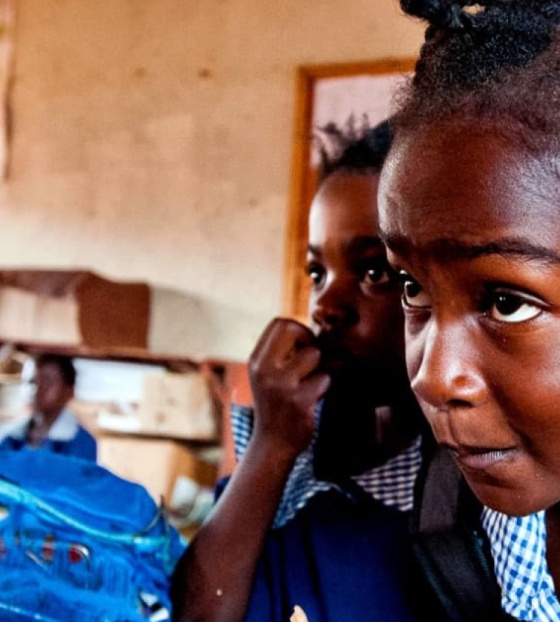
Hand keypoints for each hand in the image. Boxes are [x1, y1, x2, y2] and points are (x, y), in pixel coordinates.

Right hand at [248, 317, 330, 460]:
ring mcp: (280, 385)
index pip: (279, 322)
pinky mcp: (298, 401)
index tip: (302, 346)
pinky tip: (314, 398)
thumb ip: (282, 352)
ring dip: (320, 367)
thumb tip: (315, 326)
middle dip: (309, 341)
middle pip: (294, 329)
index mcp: (256, 360)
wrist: (272, 445)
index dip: (297, 329)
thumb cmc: (276, 405)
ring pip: (314, 354)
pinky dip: (324, 387)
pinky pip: (324, 378)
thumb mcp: (268, 375)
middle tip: (311, 361)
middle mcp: (264, 369)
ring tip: (312, 382)